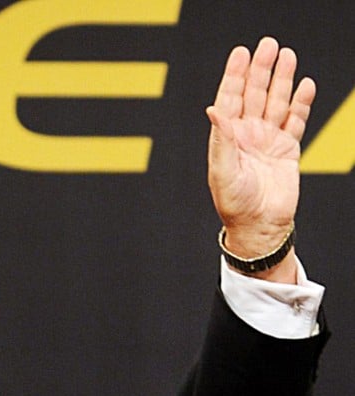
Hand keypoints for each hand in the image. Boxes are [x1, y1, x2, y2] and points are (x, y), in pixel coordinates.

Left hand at [206, 37, 314, 281]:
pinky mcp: (288, 150)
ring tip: (288, 55)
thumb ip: (221, 139)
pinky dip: (302, 104)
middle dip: (260, 70)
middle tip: (268, 45)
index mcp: (227, 138)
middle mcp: (246, 135)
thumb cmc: (234, 203)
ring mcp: (268, 141)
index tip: (241, 53)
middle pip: (254, 94)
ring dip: (282, 80)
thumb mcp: (223, 171)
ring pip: (276, 103)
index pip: (230, 99)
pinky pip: (296, 121)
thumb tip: (213, 108)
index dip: (235, 76)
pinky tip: (306, 86)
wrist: (259, 226)